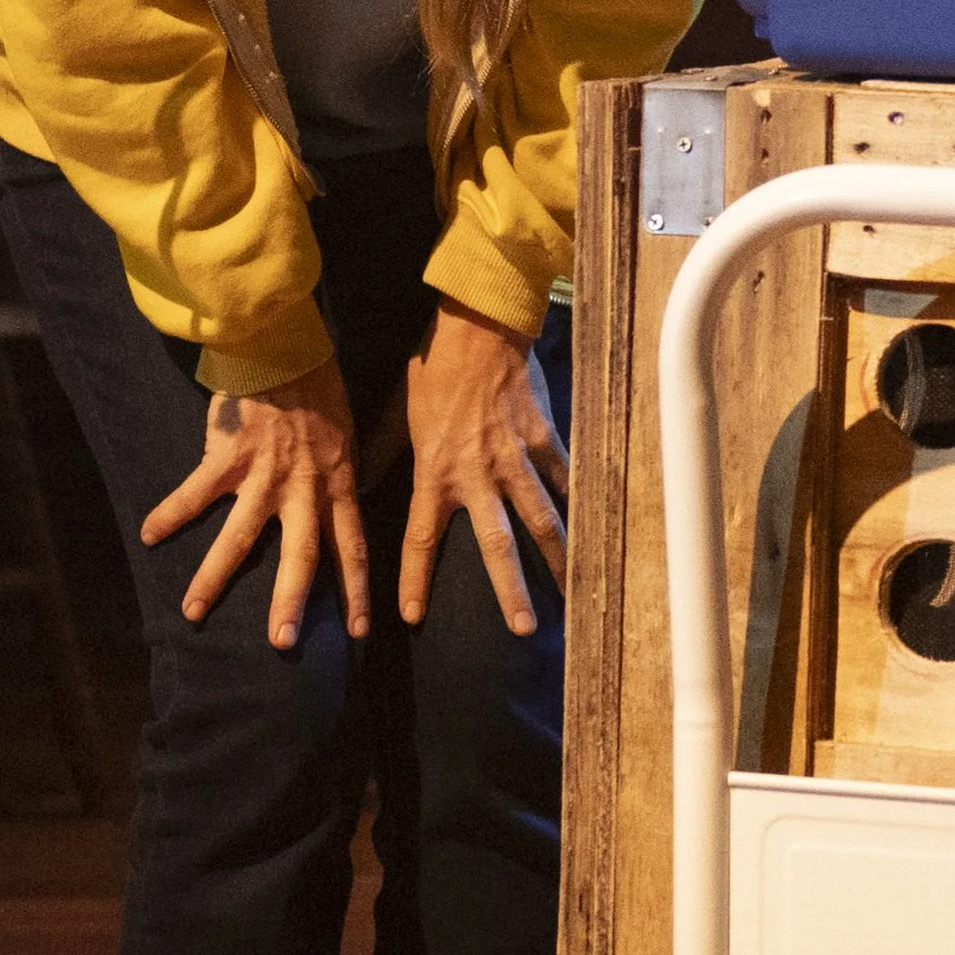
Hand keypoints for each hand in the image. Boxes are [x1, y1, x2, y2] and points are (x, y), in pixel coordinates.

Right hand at [140, 358, 369, 651]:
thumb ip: (350, 468)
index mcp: (337, 484)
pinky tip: (149, 534)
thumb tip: (358, 493)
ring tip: (193, 614)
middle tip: (283, 644)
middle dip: (292, 603)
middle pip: (301, 556)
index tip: (358, 632)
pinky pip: (196, 492)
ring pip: (240, 537)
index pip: (352, 547)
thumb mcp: (350, 432)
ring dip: (216, 578)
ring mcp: (264, 476)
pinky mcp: (229, 457)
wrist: (286, 346)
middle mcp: (303, 488)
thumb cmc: (320, 386)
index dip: (356, 590)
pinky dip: (171, 513)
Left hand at [398, 298, 567, 633]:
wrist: (480, 326)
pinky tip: (593, 530)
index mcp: (435, 472)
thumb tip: (361, 483)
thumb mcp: (396, 413)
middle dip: (510, 589)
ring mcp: (516, 459)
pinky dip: (577, 503)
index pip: (420, 538)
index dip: (415, 579)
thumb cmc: (432, 369)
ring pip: (540, 518)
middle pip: (495, 543)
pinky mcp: (543, 439)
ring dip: (554, 558)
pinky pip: (563, 477)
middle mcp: (478, 475)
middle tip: (522, 628)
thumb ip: (382, 454)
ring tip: (568, 592)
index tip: (413, 616)